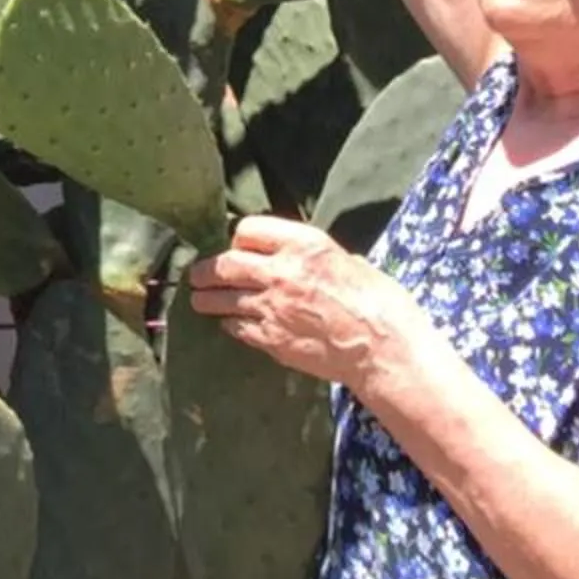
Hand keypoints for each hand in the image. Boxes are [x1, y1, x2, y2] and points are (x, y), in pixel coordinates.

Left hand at [188, 214, 417, 391]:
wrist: (383, 350)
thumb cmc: (378, 302)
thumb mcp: (348, 261)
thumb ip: (314, 257)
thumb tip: (298, 258)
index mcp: (303, 244)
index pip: (249, 229)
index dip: (239, 238)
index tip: (236, 246)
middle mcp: (281, 271)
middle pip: (226, 264)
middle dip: (206, 270)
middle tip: (196, 275)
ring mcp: (272, 307)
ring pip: (222, 299)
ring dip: (207, 299)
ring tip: (199, 301)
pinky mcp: (272, 340)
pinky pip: (237, 328)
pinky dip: (230, 324)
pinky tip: (229, 324)